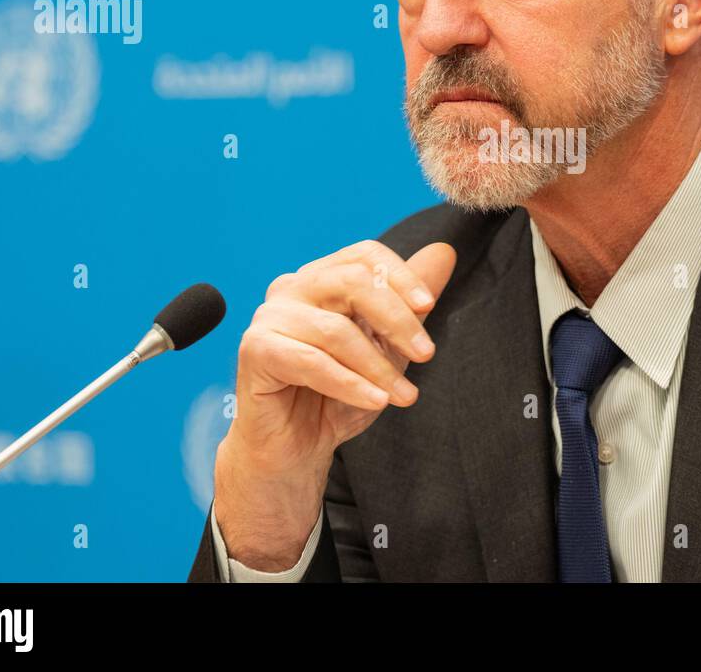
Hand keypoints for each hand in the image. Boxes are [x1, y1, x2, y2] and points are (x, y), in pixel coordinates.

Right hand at [213, 240, 456, 570]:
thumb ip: (411, 302)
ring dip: (378, 366)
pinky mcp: (256, 351)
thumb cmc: (338, 395)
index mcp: (320, 279)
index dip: (401, 275)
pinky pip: (312, 362)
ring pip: (336, 330)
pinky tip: (376, 401)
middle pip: (352, 282)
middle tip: (426, 354)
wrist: (296, 448)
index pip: (363, 255)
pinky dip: (350, 384)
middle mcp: (291, 289)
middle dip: (396, 318)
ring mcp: (269, 318)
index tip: (429, 305)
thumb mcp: (386, 347)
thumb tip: (444, 252)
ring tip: (405, 396)